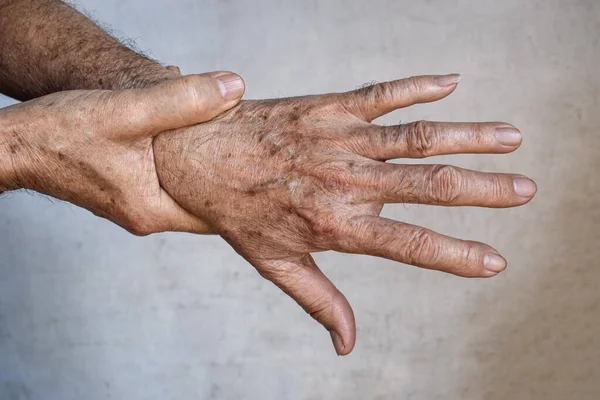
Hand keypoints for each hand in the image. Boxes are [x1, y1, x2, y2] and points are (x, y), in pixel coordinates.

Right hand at [0, 72, 244, 233]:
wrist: (15, 143)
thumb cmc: (59, 133)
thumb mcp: (127, 110)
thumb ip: (183, 100)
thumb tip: (234, 87)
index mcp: (152, 210)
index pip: (216, 214)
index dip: (245, 193)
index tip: (271, 174)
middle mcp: (147, 214)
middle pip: (206, 204)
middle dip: (231, 183)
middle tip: (263, 161)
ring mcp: (137, 204)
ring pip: (188, 192)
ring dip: (209, 172)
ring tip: (239, 148)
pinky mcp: (129, 189)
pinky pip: (171, 182)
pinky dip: (188, 167)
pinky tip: (202, 143)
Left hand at [154, 74, 535, 354]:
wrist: (197, 157)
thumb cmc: (237, 213)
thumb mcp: (275, 265)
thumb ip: (320, 301)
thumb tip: (347, 345)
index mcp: (338, 224)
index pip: (412, 244)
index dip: (458, 254)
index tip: (497, 261)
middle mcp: (347, 180)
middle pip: (430, 185)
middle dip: (484, 189)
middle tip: (526, 190)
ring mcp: (340, 139)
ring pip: (417, 137)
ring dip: (469, 136)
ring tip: (511, 138)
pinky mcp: (329, 107)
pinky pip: (382, 94)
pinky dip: (419, 87)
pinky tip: (453, 83)